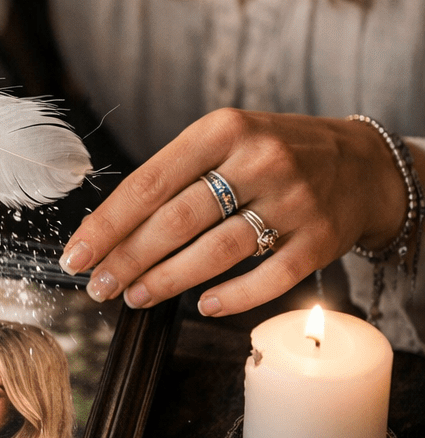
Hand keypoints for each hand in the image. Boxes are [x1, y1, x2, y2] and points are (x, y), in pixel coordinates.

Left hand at [60, 109, 408, 315]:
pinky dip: (231, 298)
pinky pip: (269, 279)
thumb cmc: (271, 154)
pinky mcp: (321, 239)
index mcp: (222, 130)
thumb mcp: (223, 141)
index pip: (149, 183)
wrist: (361, 163)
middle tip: (97, 285)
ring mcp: (294, 200)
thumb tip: (110, 231)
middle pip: (176, 220)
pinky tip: (202, 307)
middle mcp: (259, 160)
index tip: (75, 254)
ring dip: (167, 281)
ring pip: (216, 251)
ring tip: (134, 296)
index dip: (107, 224)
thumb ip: (174, 176)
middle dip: (128, 259)